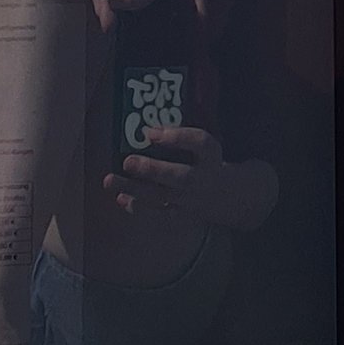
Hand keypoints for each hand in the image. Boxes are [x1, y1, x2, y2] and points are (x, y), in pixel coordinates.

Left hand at [101, 122, 275, 230]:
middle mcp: (204, 180)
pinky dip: (138, 207)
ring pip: (163, 197)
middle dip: (153, 170)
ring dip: (134, 189)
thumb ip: (182, 137)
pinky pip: (158, 213)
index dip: (176, 137)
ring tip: (110, 180)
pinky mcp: (182, 215)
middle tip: (128, 161)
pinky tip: (120, 197)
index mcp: (212, 157)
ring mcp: (192, 201)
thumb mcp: (205, 147)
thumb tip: (148, 129)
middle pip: (180, 177)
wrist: (233, 198)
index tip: (149, 131)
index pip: (201, 144)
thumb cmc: (210, 163)